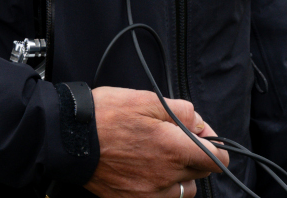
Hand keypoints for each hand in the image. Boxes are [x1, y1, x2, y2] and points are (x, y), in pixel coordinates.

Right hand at [84, 86, 228, 197]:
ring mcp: (149, 194)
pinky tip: (144, 170)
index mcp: (173, 149)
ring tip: (158, 157)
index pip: (217, 159)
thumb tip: (200, 124)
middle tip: (173, 139)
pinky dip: (159, 187)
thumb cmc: (105, 115)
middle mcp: (165, 177)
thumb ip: (181, 111)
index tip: (200, 136)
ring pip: (182, 190)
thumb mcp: (146, 99)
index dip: (214, 145)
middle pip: (200, 174)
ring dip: (179, 176)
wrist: (69, 138)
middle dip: (194, 156)